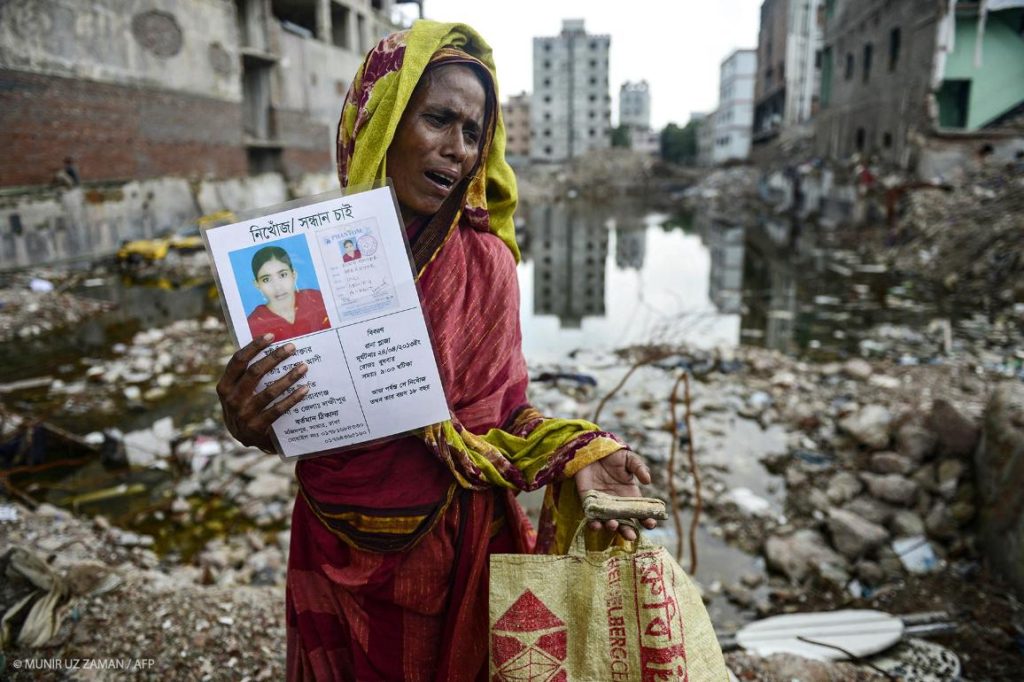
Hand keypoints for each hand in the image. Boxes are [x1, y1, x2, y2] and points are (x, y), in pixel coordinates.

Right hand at [216, 334, 308, 452]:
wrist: (245, 439)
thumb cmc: (245, 407)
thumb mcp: (238, 391)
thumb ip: (247, 375)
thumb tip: (271, 347)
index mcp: (224, 386)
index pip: (238, 361)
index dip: (254, 347)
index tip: (271, 336)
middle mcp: (231, 400)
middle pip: (254, 372)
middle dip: (274, 357)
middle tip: (292, 348)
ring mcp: (243, 415)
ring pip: (268, 391)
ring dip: (288, 377)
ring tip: (303, 367)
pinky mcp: (256, 428)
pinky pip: (278, 409)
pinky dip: (293, 398)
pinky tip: (304, 389)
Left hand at [574, 449, 656, 540]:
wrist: (591, 450)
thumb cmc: (613, 455)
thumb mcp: (629, 459)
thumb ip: (639, 468)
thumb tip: (648, 481)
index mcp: (630, 496)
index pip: (640, 512)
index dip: (647, 519)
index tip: (651, 524)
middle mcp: (618, 505)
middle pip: (625, 523)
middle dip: (628, 531)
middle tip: (632, 536)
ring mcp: (603, 506)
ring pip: (608, 523)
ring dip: (611, 527)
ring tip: (614, 525)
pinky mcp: (588, 503)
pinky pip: (591, 517)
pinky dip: (593, 524)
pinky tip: (596, 525)